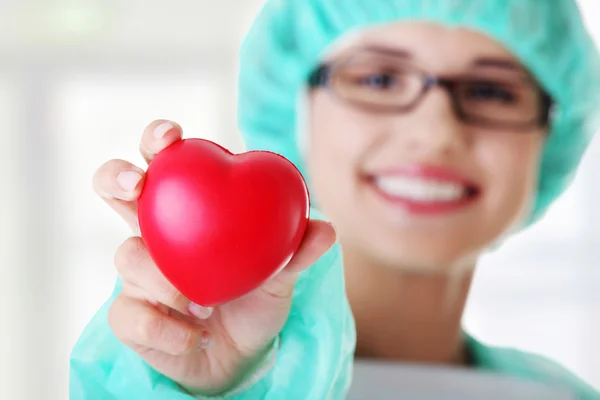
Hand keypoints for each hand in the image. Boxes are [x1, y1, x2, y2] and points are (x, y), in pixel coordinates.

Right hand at [92, 120, 334, 394]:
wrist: (239, 358)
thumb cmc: (254, 302)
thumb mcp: (280, 277)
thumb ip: (296, 253)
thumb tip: (326, 229)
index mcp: (186, 210)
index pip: (165, 162)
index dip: (158, 139)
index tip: (170, 138)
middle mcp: (153, 234)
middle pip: (114, 185)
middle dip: (116, 176)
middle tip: (137, 186)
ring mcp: (135, 274)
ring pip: (127, 257)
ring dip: (166, 282)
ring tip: (204, 304)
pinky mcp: (128, 316)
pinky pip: (132, 316)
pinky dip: (168, 330)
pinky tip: (195, 338)